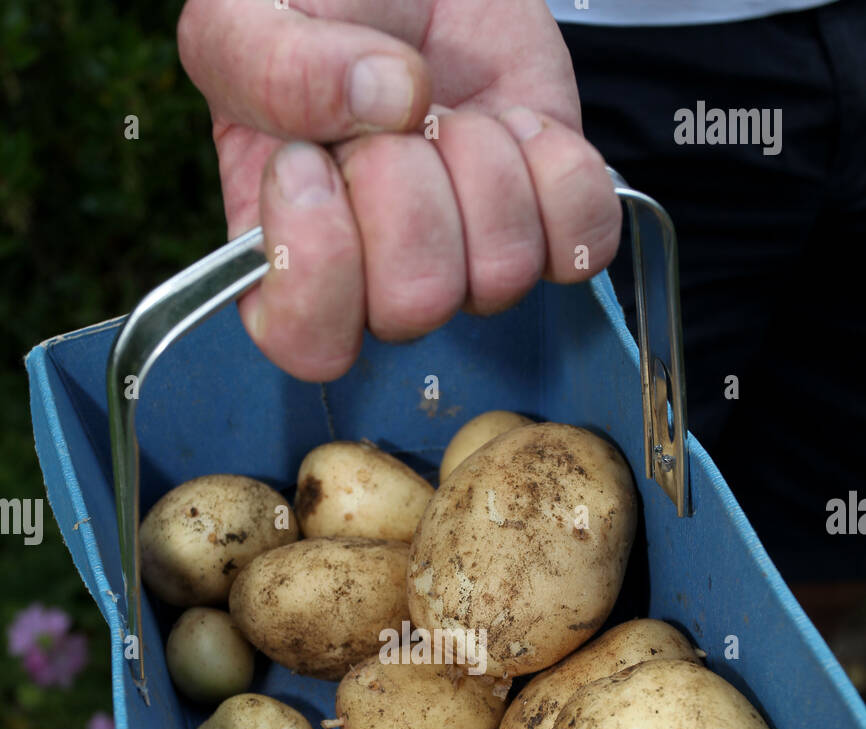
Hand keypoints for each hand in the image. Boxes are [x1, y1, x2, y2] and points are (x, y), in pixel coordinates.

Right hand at [177, 0, 620, 379]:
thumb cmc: (318, 3)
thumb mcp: (243, 14)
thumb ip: (264, 64)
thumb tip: (383, 103)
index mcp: (292, 257)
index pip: (307, 343)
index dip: (318, 261)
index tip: (307, 164)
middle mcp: (381, 282)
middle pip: (413, 305)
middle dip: (407, 186)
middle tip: (393, 120)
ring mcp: (471, 261)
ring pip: (501, 274)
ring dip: (481, 163)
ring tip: (449, 111)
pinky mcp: (550, 226)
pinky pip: (584, 243)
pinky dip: (560, 170)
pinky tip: (519, 122)